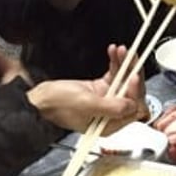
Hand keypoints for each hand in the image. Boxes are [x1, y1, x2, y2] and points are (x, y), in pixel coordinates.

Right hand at [26, 44, 141, 134]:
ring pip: (124, 81)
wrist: (40, 99)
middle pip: (132, 93)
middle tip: (131, 58)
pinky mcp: (101, 88)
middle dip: (133, 73)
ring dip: (124, 64)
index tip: (133, 76)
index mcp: (109, 124)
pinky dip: (115, 63)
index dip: (136, 92)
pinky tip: (113, 52)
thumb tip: (131, 106)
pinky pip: (114, 74)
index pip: (133, 108)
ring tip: (120, 50)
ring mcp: (107, 100)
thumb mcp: (86, 105)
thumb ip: (111, 107)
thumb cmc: (57, 106)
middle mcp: (110, 114)